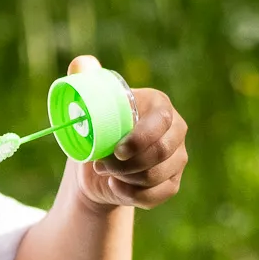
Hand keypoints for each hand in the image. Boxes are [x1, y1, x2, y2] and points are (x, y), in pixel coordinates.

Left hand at [68, 54, 188, 209]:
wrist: (97, 166)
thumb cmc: (95, 128)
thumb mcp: (87, 104)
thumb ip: (83, 77)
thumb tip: (80, 63)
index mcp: (160, 106)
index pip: (160, 122)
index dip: (140, 139)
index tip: (115, 150)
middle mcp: (176, 131)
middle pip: (162, 152)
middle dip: (128, 164)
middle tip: (101, 165)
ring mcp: (177, 158)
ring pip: (157, 176)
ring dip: (127, 179)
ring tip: (106, 173)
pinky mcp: (172, 183)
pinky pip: (158, 195)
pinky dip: (134, 196)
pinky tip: (117, 189)